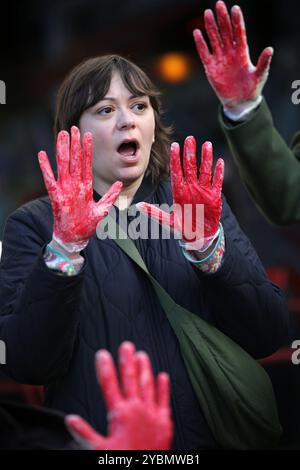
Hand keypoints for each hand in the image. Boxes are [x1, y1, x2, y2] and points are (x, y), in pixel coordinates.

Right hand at [38, 126, 122, 251]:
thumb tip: (119, 183)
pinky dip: (46, 167)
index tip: (88, 136)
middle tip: (74, 128)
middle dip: (75, 144)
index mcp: (85, 186)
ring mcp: (64, 189)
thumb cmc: (87, 225)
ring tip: (61, 135)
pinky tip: (42, 155)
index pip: (87, 164)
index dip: (87, 150)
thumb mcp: (103, 210)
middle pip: (75, 160)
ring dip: (62, 150)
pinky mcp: (56, 196)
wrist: (75, 238)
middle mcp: (74, 184)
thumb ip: (111, 196)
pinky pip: (49, 179)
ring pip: (63, 165)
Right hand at [65, 342, 172, 449]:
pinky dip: (164, 387)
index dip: (104, 367)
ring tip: (142, 354)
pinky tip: (163, 376)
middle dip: (126, 360)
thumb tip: (70, 419)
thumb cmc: (122, 462)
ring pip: (148, 384)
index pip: (108, 385)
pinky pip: (164, 399)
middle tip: (126, 346)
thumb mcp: (98, 450)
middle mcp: (136, 409)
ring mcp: (151, 413)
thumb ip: (84, 432)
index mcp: (119, 414)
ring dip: (145, 368)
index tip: (101, 354)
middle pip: (130, 378)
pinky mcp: (164, 421)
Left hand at [137, 136, 223, 249]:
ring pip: (205, 171)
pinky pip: (216, 182)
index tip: (174, 145)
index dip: (176, 159)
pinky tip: (219, 162)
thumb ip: (154, 213)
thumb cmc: (183, 228)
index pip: (177, 172)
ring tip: (206, 145)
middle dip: (190, 153)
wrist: (199, 237)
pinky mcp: (214, 197)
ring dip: (206, 158)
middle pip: (191, 167)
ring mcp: (203, 191)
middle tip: (190, 138)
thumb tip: (138, 207)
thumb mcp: (168, 222)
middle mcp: (191, 188)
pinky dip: (218, 173)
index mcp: (179, 192)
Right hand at [193, 1, 272, 111]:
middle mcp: (230, 52)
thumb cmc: (252, 88)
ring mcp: (220, 59)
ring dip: (211, 27)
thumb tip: (270, 49)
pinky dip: (201, 44)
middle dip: (223, 19)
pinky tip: (197, 33)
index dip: (237, 21)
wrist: (240, 102)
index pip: (239, 33)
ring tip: (208, 13)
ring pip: (214, 39)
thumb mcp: (260, 75)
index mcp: (242, 52)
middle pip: (226, 32)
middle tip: (219, 4)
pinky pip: (204, 53)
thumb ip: (264, 62)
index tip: (235, 8)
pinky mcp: (210, 68)